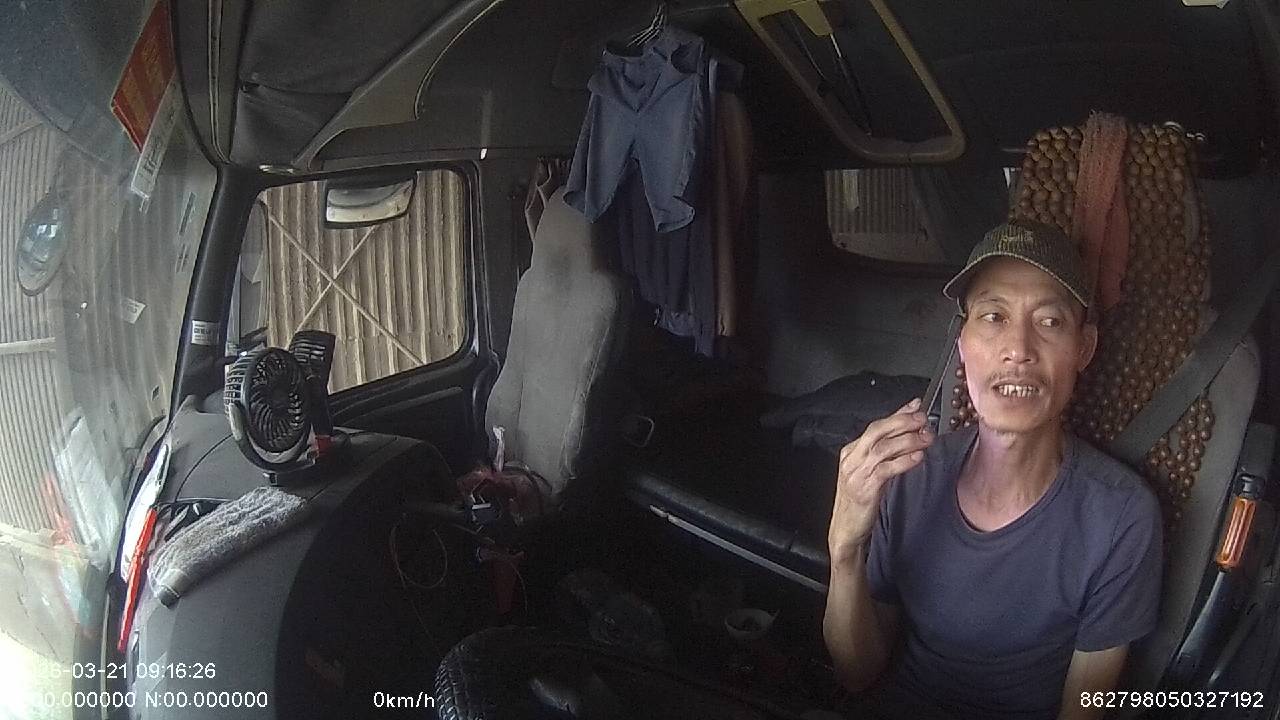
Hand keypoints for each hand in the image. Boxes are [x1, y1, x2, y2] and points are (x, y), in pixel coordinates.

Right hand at [829, 398, 933, 564]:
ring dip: (907, 441)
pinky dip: (903, 461)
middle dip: (902, 422)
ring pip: (882, 448)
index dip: (898, 415)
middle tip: (923, 420)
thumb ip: (887, 451)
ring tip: (926, 438)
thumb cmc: (859, 499)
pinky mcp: (865, 488)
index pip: (876, 426)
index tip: (917, 407)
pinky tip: (917, 458)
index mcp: (851, 452)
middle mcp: (851, 459)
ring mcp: (856, 473)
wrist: (845, 528)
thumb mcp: (871, 471)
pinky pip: (885, 470)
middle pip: (876, 431)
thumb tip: (907, 432)